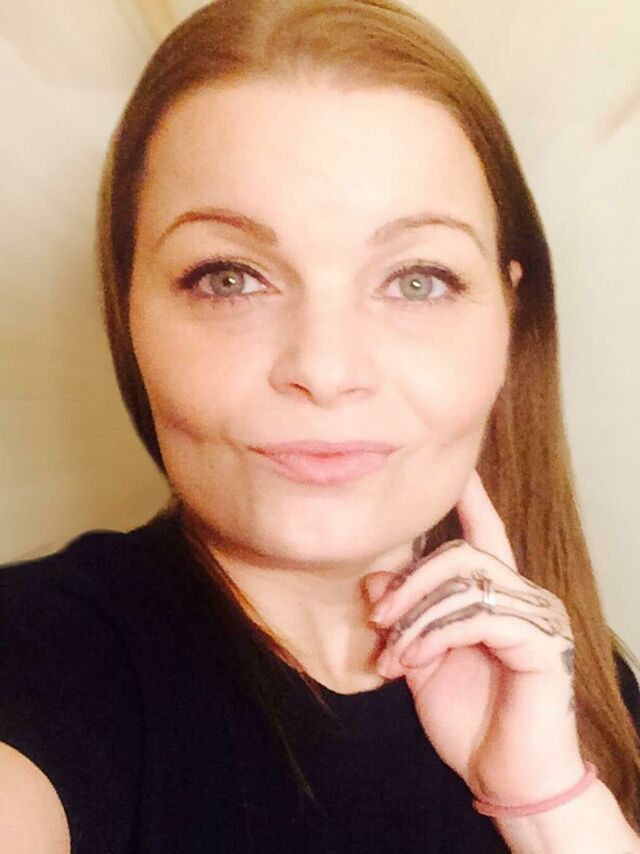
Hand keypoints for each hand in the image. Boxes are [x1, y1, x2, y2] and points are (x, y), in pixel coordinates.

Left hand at [363, 469, 585, 805]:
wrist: (508, 781)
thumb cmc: (470, 722)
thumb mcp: (422, 664)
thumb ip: (404, 621)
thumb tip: (374, 581)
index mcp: (498, 599)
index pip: (486, 537)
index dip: (473, 501)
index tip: (458, 470)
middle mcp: (524, 598)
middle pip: (462, 555)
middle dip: (411, 582)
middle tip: (378, 616)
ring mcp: (538, 618)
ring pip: (466, 582)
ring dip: (417, 616)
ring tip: (393, 654)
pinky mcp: (542, 642)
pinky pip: (478, 616)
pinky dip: (435, 634)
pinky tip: (414, 660)